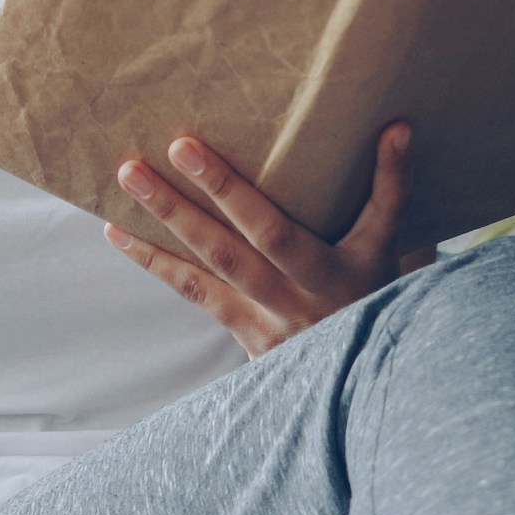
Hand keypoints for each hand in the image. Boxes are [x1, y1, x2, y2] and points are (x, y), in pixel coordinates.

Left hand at [103, 122, 422, 357]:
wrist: (355, 387)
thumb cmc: (374, 299)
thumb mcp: (396, 254)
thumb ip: (392, 193)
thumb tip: (397, 127)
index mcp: (355, 269)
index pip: (370, 216)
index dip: (373, 179)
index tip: (371, 133)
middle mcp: (311, 293)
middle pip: (267, 236)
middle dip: (222, 189)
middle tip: (179, 143)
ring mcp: (273, 316)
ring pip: (219, 263)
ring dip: (173, 217)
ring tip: (131, 175)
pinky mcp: (244, 330)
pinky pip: (194, 291)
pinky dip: (154, 259)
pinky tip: (116, 231)